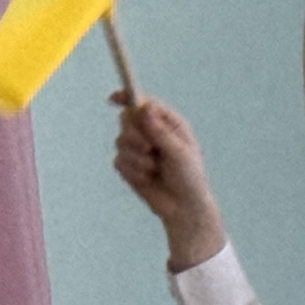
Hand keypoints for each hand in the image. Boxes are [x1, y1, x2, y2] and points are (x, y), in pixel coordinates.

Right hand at [112, 95, 224, 269]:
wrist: (183, 208)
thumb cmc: (189, 178)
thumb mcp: (179, 152)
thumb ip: (160, 131)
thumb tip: (144, 107)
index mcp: (168, 123)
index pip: (143, 103)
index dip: (127, 97)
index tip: (114, 99)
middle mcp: (151, 132)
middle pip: (126, 119)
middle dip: (134, 134)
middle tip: (149, 149)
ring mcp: (138, 149)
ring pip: (120, 141)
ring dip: (136, 158)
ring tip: (154, 170)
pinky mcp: (128, 166)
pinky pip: (118, 161)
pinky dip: (133, 171)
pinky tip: (147, 179)